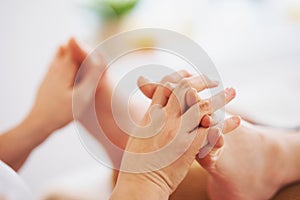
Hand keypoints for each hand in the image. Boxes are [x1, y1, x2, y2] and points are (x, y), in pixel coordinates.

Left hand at [28, 38, 99, 132]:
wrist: (39, 123)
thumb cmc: (61, 112)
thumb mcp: (82, 96)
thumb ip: (92, 77)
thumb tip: (100, 60)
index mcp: (64, 69)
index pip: (76, 47)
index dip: (88, 49)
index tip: (98, 54)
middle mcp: (55, 68)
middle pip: (67, 49)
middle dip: (80, 51)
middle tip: (92, 57)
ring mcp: (49, 74)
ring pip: (60, 56)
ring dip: (72, 57)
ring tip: (83, 64)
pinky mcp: (47, 81)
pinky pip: (56, 66)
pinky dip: (65, 65)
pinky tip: (70, 74)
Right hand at [111, 73, 237, 198]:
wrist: (141, 182)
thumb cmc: (137, 161)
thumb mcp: (139, 133)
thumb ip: (151, 117)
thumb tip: (156, 106)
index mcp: (151, 113)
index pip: (166, 85)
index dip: (179, 76)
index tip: (189, 74)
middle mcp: (164, 118)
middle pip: (186, 88)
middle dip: (202, 80)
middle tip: (214, 80)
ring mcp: (178, 131)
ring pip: (203, 106)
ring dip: (220, 97)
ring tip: (232, 91)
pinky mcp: (190, 146)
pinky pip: (212, 129)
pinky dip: (226, 124)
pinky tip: (236, 120)